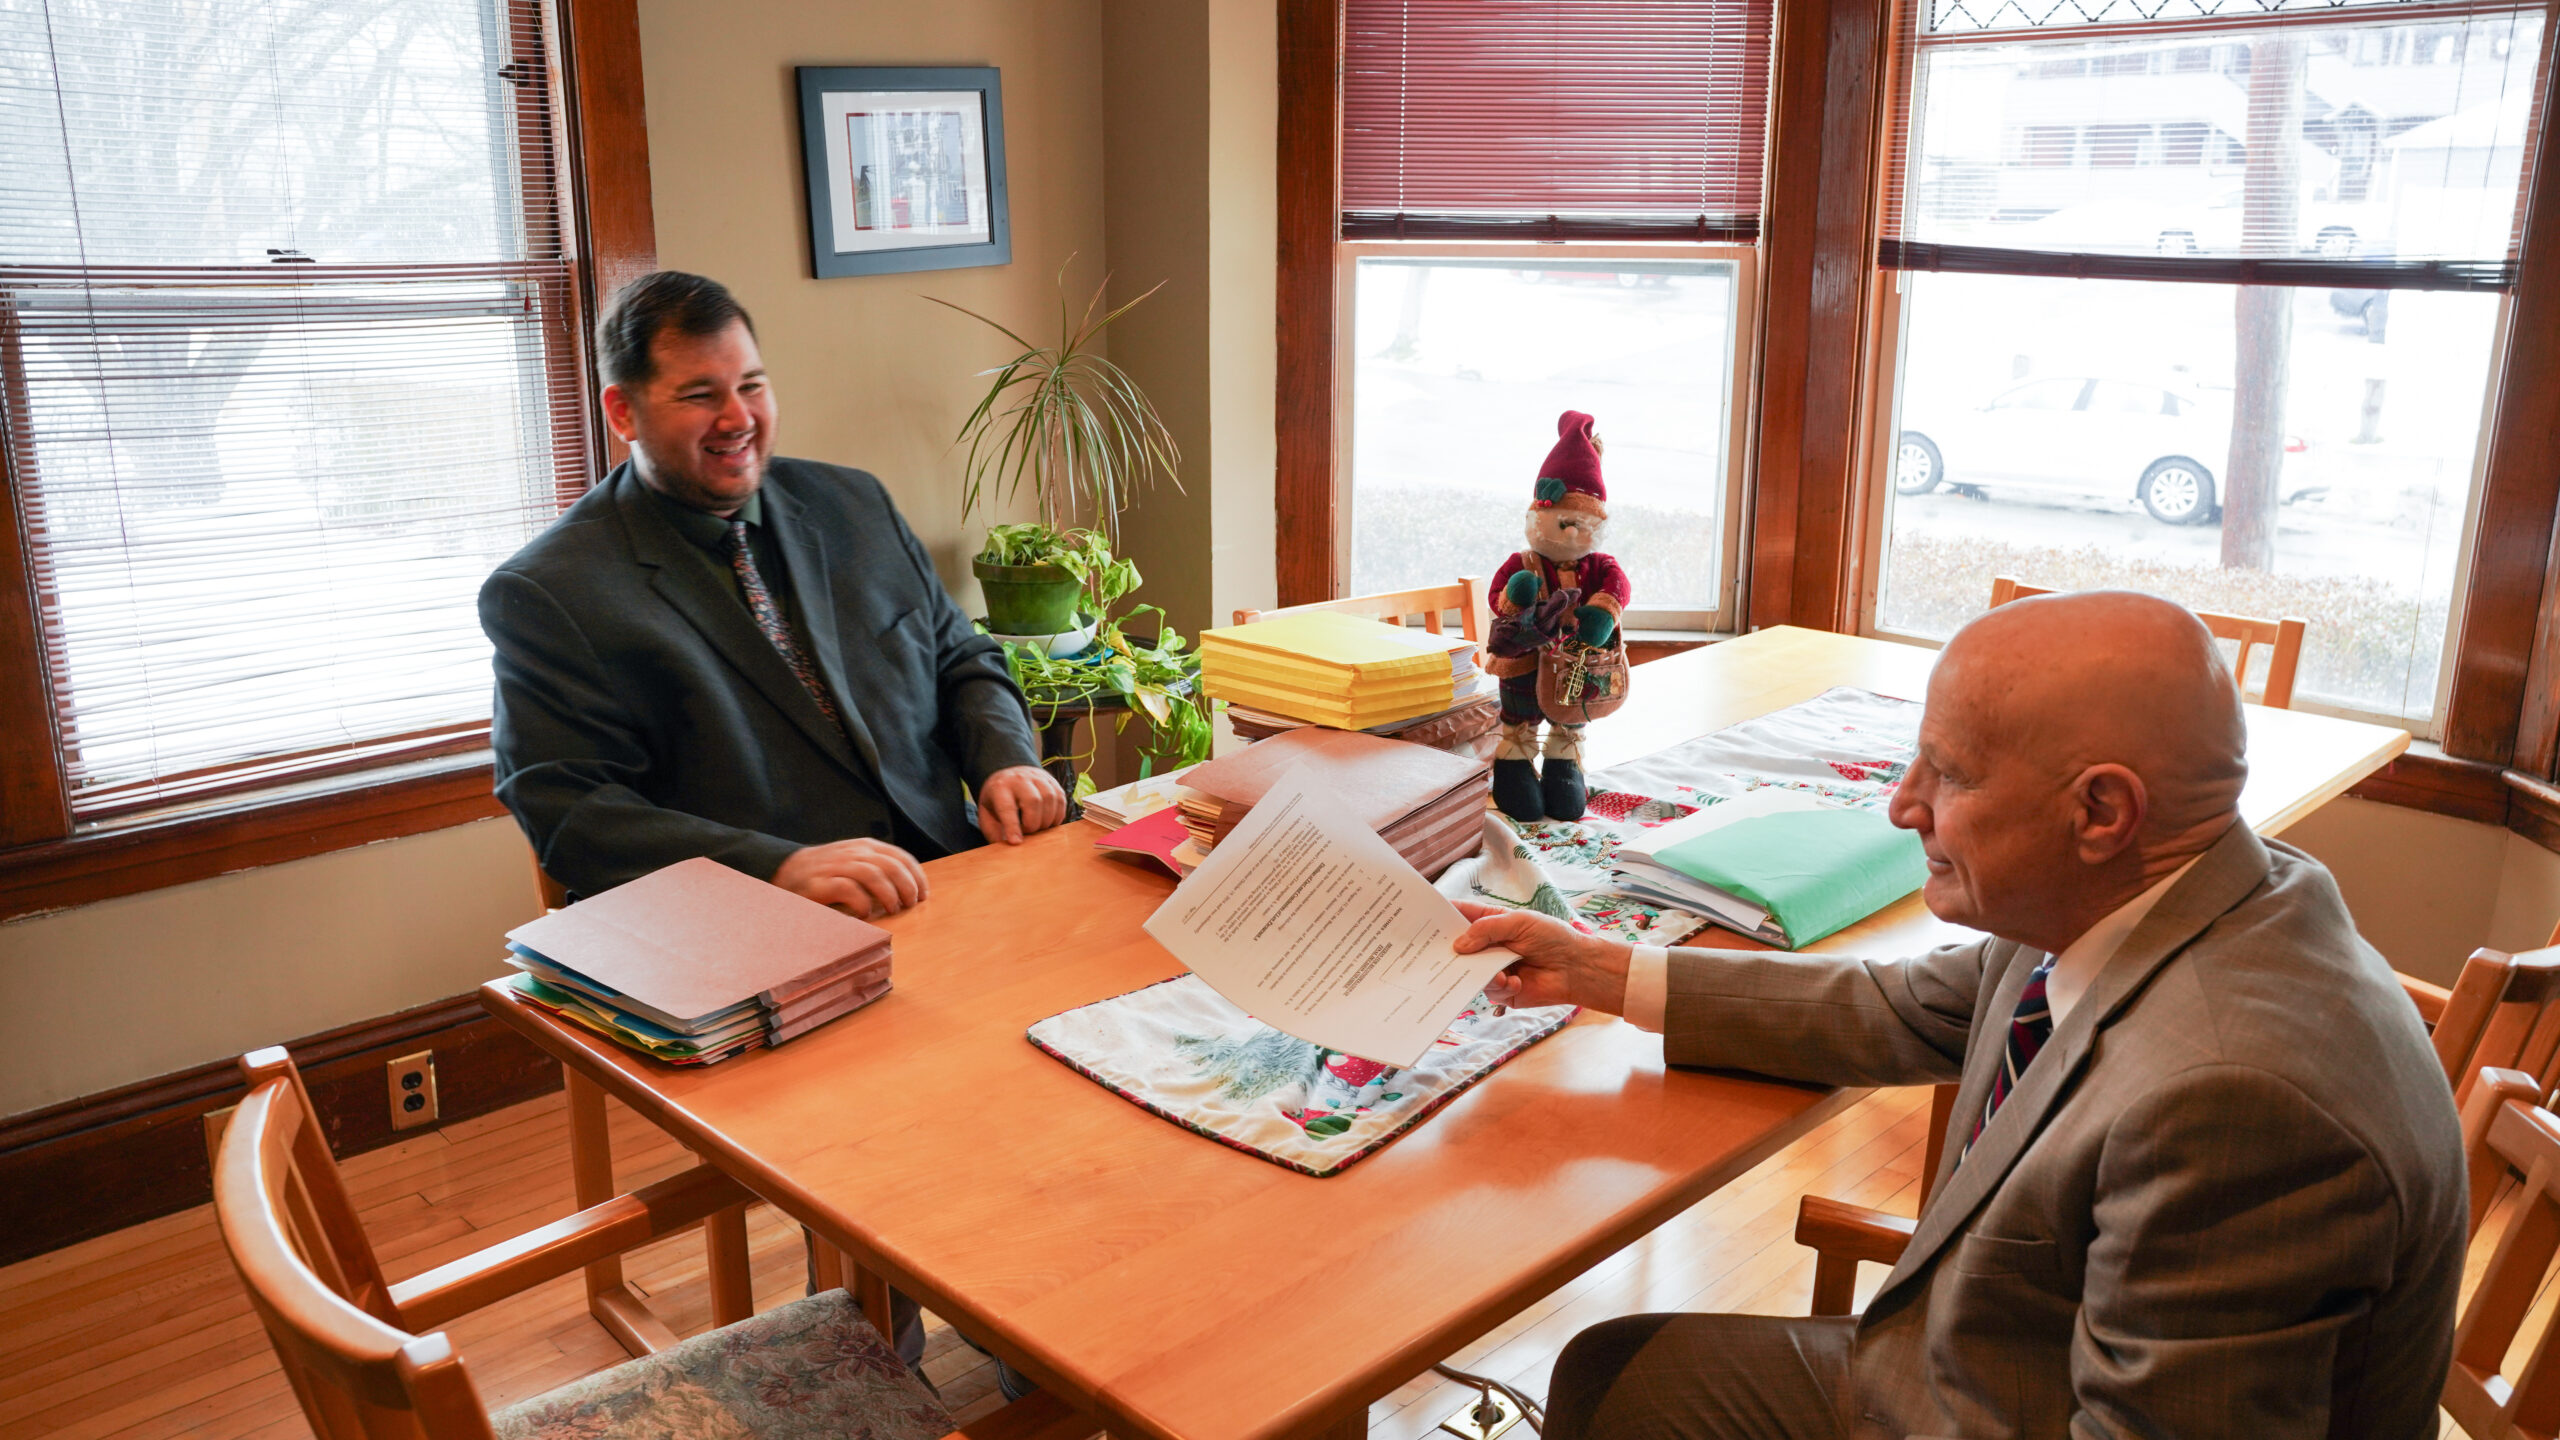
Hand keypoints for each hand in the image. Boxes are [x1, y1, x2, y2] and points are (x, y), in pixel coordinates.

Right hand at [774, 839, 928, 917]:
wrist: (786, 870)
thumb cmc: (827, 871)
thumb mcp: (855, 861)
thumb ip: (878, 868)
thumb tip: (910, 888)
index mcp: (865, 847)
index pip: (900, 857)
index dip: (916, 876)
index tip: (923, 895)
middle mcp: (853, 853)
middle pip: (891, 866)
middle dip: (907, 886)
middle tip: (910, 905)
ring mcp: (837, 866)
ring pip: (873, 875)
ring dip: (888, 894)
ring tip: (892, 909)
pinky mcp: (821, 883)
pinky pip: (848, 889)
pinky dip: (862, 902)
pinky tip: (866, 914)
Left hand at [978, 764, 1068, 844]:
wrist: (1008, 774)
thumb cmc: (997, 799)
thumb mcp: (986, 813)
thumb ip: (993, 831)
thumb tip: (1005, 849)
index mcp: (999, 788)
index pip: (1007, 807)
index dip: (1013, 827)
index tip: (1016, 842)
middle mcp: (1019, 779)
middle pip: (1033, 801)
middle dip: (1033, 823)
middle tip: (1028, 832)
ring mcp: (1037, 777)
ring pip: (1050, 798)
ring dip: (1047, 819)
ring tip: (1039, 827)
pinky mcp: (1051, 781)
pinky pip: (1060, 798)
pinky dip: (1057, 814)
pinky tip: (1049, 821)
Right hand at [1452, 901, 1632, 1012]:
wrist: (1576, 968)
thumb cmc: (1552, 937)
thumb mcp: (1519, 923)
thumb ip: (1487, 931)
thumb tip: (1458, 946)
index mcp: (1490, 923)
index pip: (1461, 917)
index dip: (1442, 917)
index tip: (1422, 919)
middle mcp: (1488, 946)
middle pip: (1459, 948)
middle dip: (1451, 952)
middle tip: (1440, 956)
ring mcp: (1493, 969)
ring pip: (1470, 972)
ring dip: (1484, 973)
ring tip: (1501, 973)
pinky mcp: (1502, 991)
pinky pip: (1488, 990)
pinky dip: (1501, 986)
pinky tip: (1516, 982)